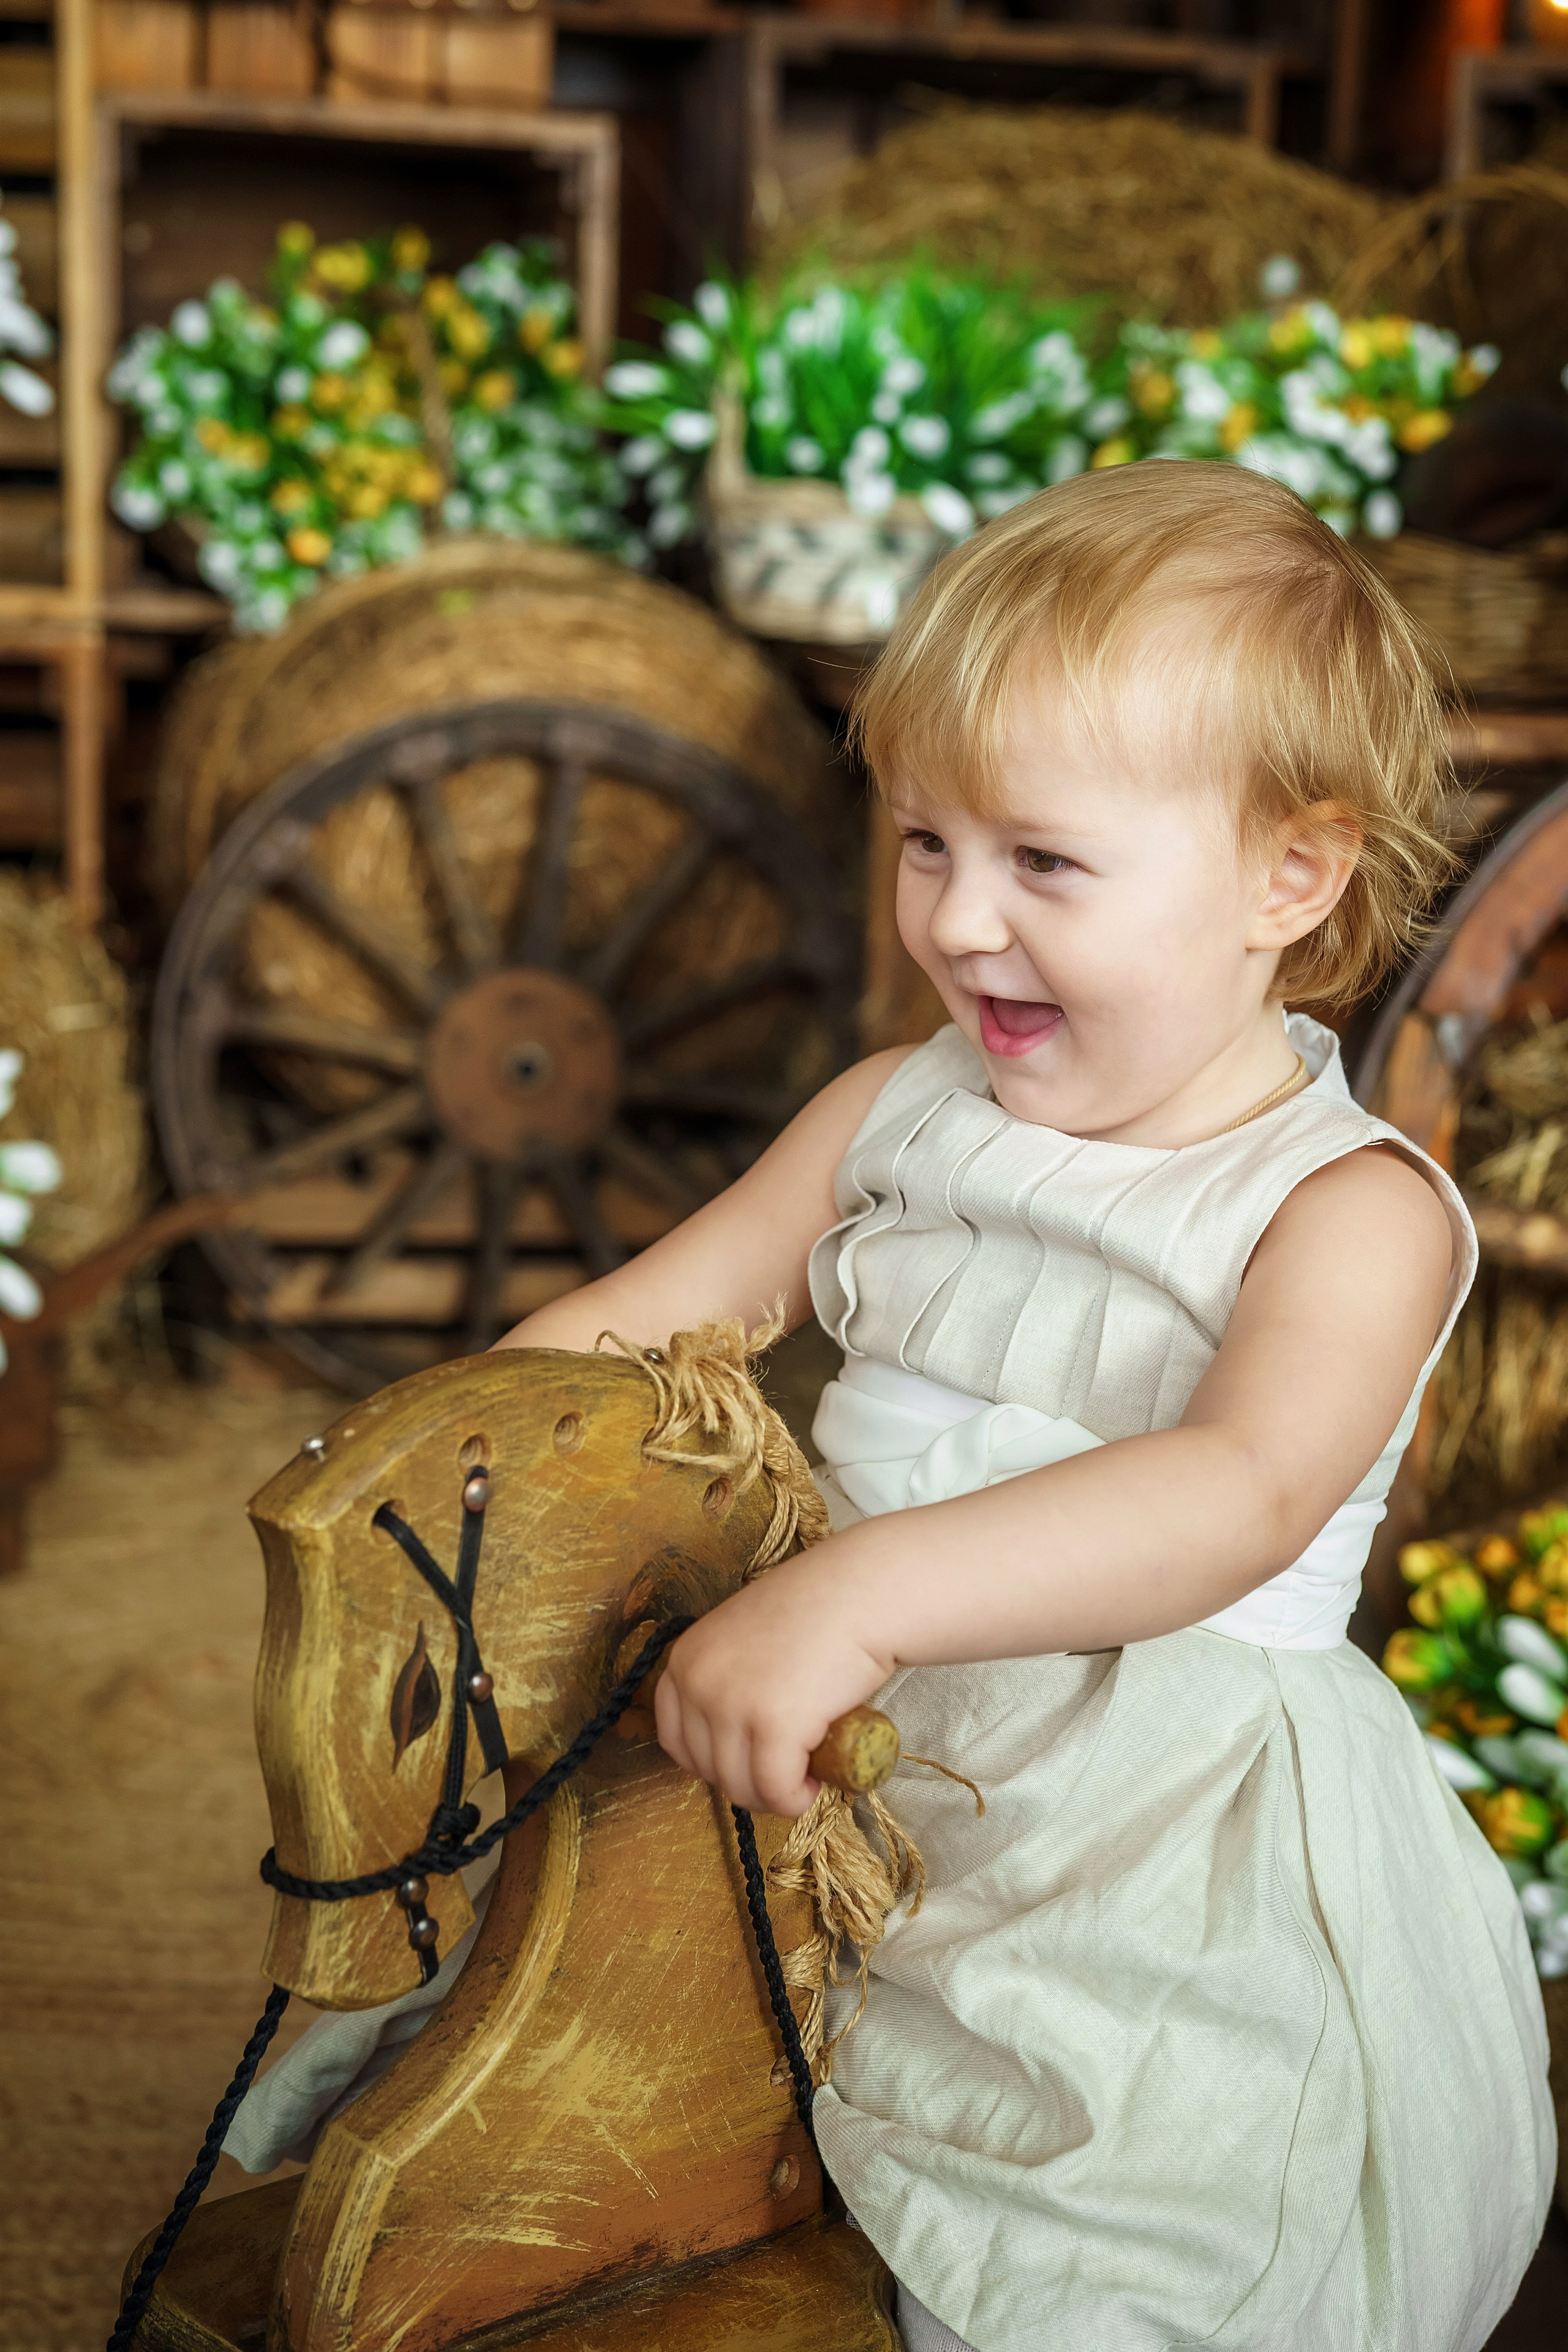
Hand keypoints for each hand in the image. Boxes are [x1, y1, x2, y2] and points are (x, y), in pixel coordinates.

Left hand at [654, 1549, 892, 1816]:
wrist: (864, 1591)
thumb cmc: (818, 1610)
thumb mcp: (746, 1638)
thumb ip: (727, 1678)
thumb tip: (730, 1741)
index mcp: (686, 1658)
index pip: (674, 1737)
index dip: (710, 1761)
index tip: (745, 1762)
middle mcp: (696, 1680)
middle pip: (706, 1768)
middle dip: (747, 1780)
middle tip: (787, 1770)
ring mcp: (730, 1704)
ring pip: (740, 1786)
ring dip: (773, 1794)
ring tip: (805, 1775)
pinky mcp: (772, 1726)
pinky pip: (776, 1789)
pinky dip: (795, 1799)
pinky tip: (816, 1784)